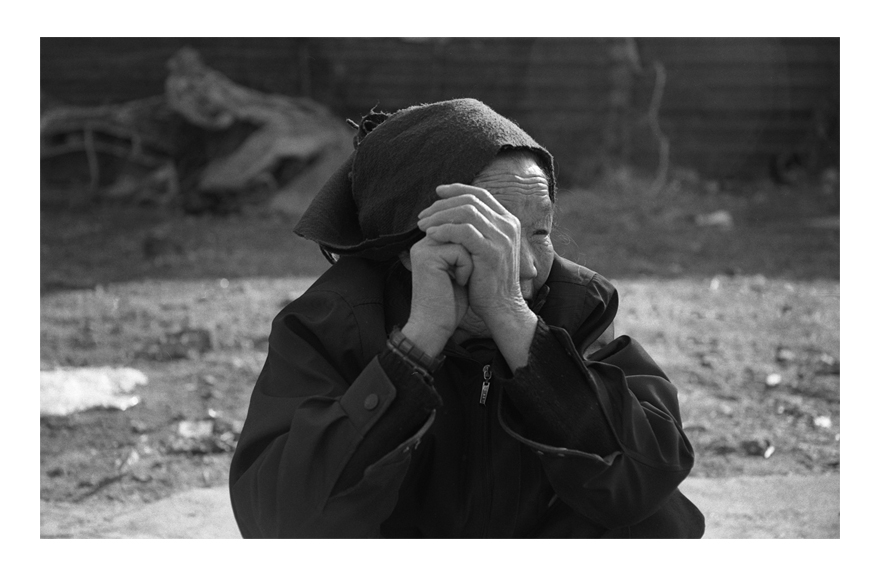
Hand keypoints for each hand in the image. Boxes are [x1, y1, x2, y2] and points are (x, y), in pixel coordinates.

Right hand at [401, 235, 473, 357]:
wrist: (435, 326)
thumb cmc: (449, 304)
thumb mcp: (459, 271)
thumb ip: (462, 251)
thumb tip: (479, 235)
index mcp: (429, 246)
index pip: (458, 230)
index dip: (470, 250)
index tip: (466, 273)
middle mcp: (423, 244)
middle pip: (460, 232)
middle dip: (470, 255)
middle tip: (464, 277)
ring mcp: (423, 249)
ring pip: (462, 239)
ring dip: (469, 262)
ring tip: (461, 280)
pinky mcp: (427, 257)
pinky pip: (460, 251)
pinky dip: (466, 268)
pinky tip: (459, 283)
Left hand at [417, 184, 532, 335]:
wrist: (502, 308)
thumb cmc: (488, 282)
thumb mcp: (485, 250)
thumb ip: (476, 230)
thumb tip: (452, 214)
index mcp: (507, 222)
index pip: (480, 194)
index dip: (457, 190)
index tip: (437, 193)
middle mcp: (507, 225)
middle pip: (470, 200)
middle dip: (442, 205)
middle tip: (422, 215)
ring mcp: (501, 238)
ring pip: (466, 212)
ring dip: (439, 216)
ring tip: (422, 226)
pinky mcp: (491, 251)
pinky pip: (464, 232)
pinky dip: (444, 230)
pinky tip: (431, 235)